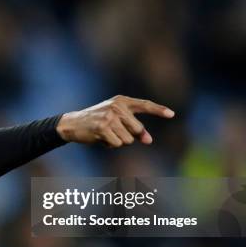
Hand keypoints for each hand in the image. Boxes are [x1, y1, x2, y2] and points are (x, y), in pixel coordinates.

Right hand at [56, 95, 174, 146]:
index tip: (172, 115)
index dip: (159, 110)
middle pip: (137, 130)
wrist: (73, 124)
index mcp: (121, 101)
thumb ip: (133, 128)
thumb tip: (148, 140)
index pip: (144, 105)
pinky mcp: (102, 127)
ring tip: (105, 134)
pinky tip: (100, 138)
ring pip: (128, 140)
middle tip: (114, 132)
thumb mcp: (116, 121)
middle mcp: (117, 106)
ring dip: (118, 141)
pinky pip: (117, 144)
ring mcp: (109, 116)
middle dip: (129, 136)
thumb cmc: (97, 123)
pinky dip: (110, 145)